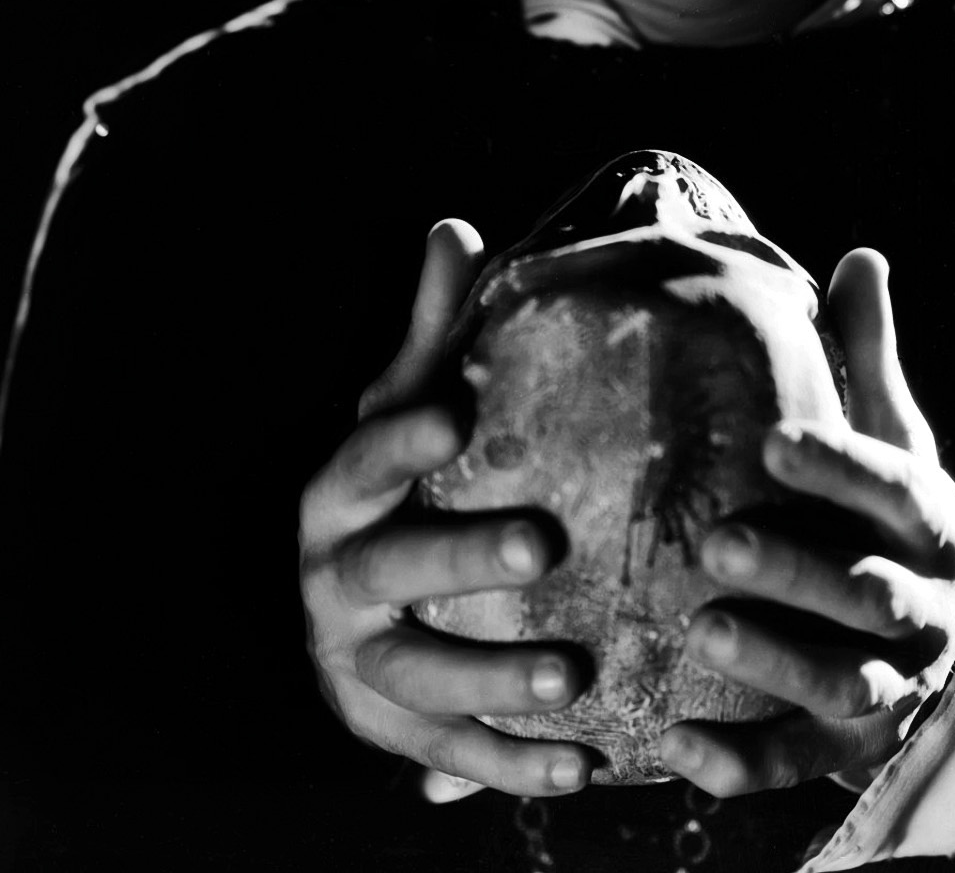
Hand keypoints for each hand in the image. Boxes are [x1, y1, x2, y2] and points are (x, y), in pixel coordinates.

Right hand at [298, 220, 596, 798]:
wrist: (352, 606)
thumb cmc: (398, 481)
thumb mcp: (404, 406)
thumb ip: (433, 333)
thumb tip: (454, 225)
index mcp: (338, 494)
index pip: (361, 458)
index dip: (399, 439)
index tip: (454, 415)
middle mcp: (336, 580)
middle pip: (393, 571)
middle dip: (462, 560)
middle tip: (543, 548)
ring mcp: (359, 663)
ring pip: (418, 678)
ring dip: (493, 682)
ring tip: (572, 674)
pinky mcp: (391, 731)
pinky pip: (449, 756)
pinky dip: (510, 766)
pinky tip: (582, 764)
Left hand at [660, 247, 954, 796]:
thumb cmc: (896, 522)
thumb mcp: (898, 442)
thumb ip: (871, 358)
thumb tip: (862, 256)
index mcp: (927, 520)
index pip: (889, 487)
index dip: (837, 467)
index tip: (771, 441)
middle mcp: (920, 605)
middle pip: (865, 592)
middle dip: (795, 570)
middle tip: (717, 541)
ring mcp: (893, 684)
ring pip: (840, 681)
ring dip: (774, 663)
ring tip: (703, 634)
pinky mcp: (851, 750)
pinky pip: (797, 763)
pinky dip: (743, 764)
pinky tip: (677, 748)